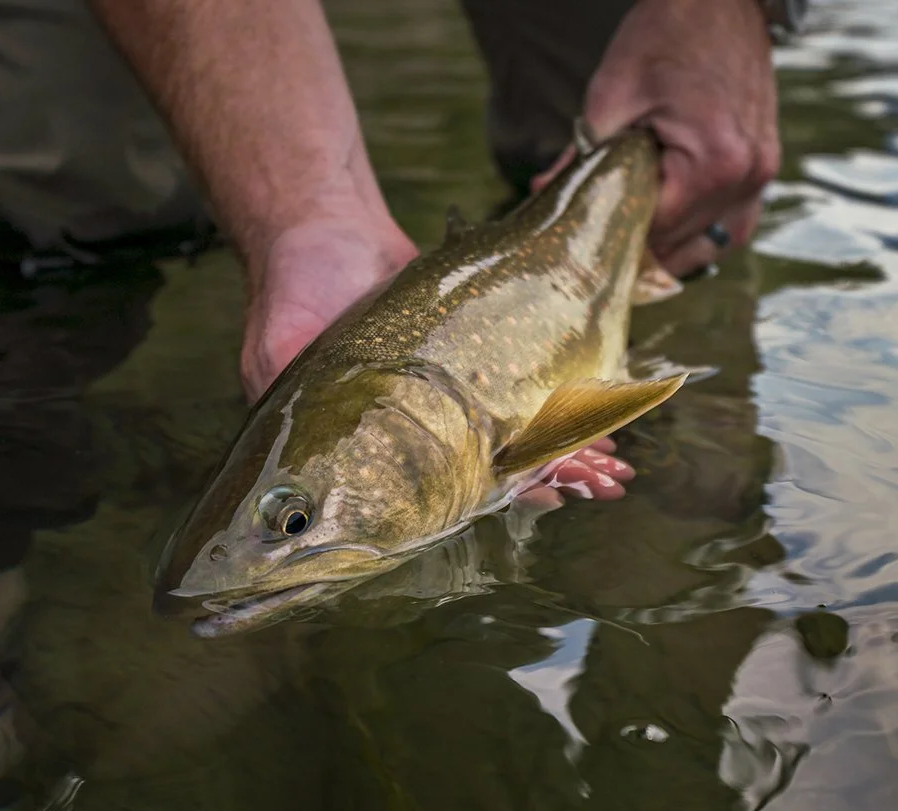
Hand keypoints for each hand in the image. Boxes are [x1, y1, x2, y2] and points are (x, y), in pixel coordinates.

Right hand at [240, 213, 633, 503]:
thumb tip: (293, 475)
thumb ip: (291, 398)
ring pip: (521, 431)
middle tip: (606, 481)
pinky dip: (563, 397)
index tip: (550, 494)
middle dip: (552, 474)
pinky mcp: (475, 358)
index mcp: (379, 451)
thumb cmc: (295, 290)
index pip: (450, 488)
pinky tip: (603, 404)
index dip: (500, 493)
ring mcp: (452, 395)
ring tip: (616, 463)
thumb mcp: (281, 349)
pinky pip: (526, 386)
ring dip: (569, 445)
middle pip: (498, 466)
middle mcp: (419, 432)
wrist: (322, 229)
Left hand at [533, 0, 780, 275]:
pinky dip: (706, 232)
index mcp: (715, 161)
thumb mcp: (611, 95)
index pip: (656, 229)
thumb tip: (546, 194)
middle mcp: (748, 175)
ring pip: (716, 242)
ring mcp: (763, 171)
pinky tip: (675, 233)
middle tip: (600, 251)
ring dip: (676, 249)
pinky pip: (737, 220)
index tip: (585, 242)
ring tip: (635, 250)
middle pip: (685, 243)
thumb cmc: (667, 36)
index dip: (616, 238)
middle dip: (641, 247)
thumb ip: (582, 155)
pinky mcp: (765, 163)